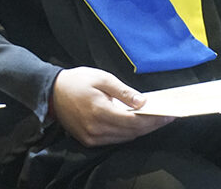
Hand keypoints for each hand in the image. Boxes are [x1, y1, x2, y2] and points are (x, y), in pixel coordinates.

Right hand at [51, 67, 174, 146]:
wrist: (51, 92)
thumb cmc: (77, 81)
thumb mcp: (102, 78)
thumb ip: (123, 92)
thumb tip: (143, 102)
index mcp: (100, 111)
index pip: (134, 121)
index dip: (154, 120)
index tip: (169, 115)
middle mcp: (96, 129)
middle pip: (132, 132)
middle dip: (151, 125)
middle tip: (167, 117)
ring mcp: (92, 137)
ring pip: (124, 138)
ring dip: (140, 130)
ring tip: (154, 120)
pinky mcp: (88, 141)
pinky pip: (114, 140)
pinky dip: (127, 133)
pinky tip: (135, 124)